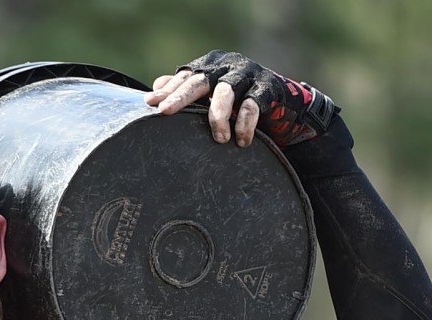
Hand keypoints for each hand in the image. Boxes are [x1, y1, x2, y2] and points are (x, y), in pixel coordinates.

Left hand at [145, 50, 336, 148]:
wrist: (281, 104)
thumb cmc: (237, 102)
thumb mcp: (210, 97)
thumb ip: (186, 91)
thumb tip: (155, 86)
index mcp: (211, 67)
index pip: (185, 77)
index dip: (168, 89)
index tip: (149, 102)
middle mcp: (228, 67)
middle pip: (200, 80)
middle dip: (181, 96)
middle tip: (165, 111)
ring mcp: (248, 75)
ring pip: (226, 91)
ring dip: (218, 116)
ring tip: (219, 138)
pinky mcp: (267, 87)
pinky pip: (252, 105)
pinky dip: (245, 125)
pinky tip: (242, 141)